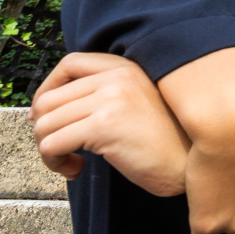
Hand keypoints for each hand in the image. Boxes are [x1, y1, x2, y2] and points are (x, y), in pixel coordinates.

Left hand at [31, 52, 189, 195]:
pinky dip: (55, 162)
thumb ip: (105, 93)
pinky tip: (76, 169)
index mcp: (126, 67)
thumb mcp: (137, 103)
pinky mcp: (104, 126)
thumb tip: (48, 108)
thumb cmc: (164, 141)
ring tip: (70, 161)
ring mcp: (111, 99)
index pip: (70, 63)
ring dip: (48, 149)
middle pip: (49, 99)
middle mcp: (118, 77)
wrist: (190, 163)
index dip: (47, 89)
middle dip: (43, 130)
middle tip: (60, 150)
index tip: (43, 115)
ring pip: (45, 123)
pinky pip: (52, 144)